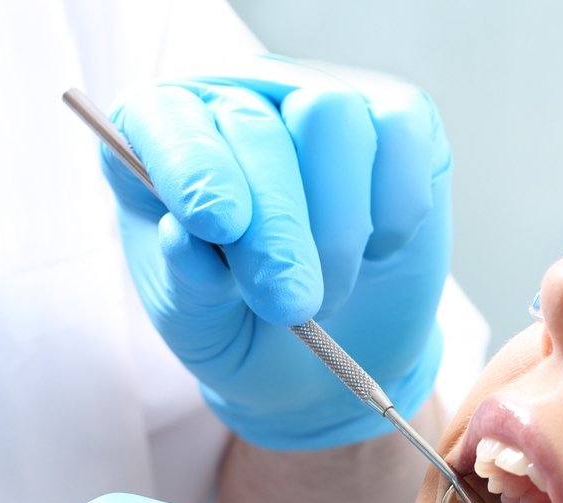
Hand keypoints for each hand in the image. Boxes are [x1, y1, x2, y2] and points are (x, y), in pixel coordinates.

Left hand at [107, 59, 451, 448]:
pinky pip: (400, 134)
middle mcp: (239, 97)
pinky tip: (377, 252)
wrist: (335, 346)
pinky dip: (396, 206)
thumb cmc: (247, 326)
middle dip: (277, 226)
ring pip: (333, 116)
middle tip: (290, 305)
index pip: (166, 118)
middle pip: (259, 127)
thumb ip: (186, 283)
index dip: (192, 166)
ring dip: (338, 223)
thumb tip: (183, 237)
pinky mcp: (395, 115)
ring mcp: (320, 95)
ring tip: (330, 292)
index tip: (216, 226)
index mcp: (163, 134)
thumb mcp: (199, 325)